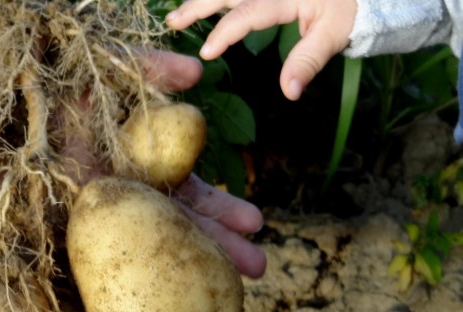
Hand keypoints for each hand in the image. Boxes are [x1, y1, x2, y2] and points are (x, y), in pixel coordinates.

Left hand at [57, 50, 265, 277]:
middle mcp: (121, 202)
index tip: (255, 223)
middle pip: (174, 231)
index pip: (186, 195)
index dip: (219, 209)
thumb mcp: (103, 74)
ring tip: (226, 289)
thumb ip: (148, 66)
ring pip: (146, 253)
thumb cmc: (49, 93)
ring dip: (183, 270)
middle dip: (216, 249)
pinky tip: (161, 308)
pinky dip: (133, 286)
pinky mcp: (65, 241)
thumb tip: (197, 72)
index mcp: (136, 171)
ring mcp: (94, 225)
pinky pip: (101, 269)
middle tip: (257, 267)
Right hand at [166, 0, 356, 99]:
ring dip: (202, 0)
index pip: (247, 14)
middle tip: (172, 22)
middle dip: (197, 6)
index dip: (224, 33)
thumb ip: (306, 63)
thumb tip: (289, 93)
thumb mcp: (332, 36)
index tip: (206, 53)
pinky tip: (201, 6)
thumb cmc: (349, 11)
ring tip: (176, 15)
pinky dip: (218, 0)